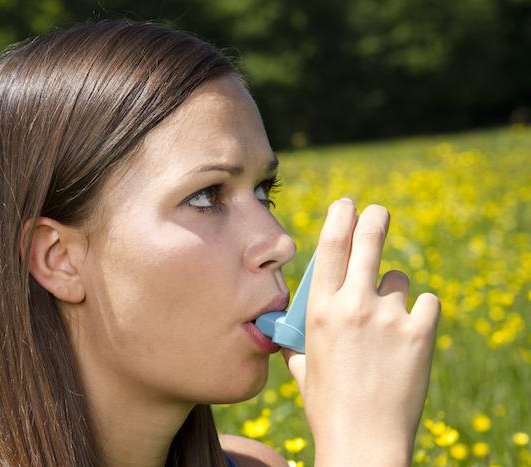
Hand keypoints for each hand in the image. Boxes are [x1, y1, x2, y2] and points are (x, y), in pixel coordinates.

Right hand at [281, 198, 440, 464]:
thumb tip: (288, 334)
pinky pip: (427, 303)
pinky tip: (410, 335)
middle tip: (378, 211)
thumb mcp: (302, 368)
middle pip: (368, 241)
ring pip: (399, 280)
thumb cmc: (327, 406)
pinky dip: (420, 314)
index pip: (331, 247)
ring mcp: (388, 317)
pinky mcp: (420, 333)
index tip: (347, 204)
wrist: (364, 442)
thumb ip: (297, 343)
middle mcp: (353, 305)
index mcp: (320, 310)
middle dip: (374, 219)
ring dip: (394, 292)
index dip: (340, 218)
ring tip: (388, 324)